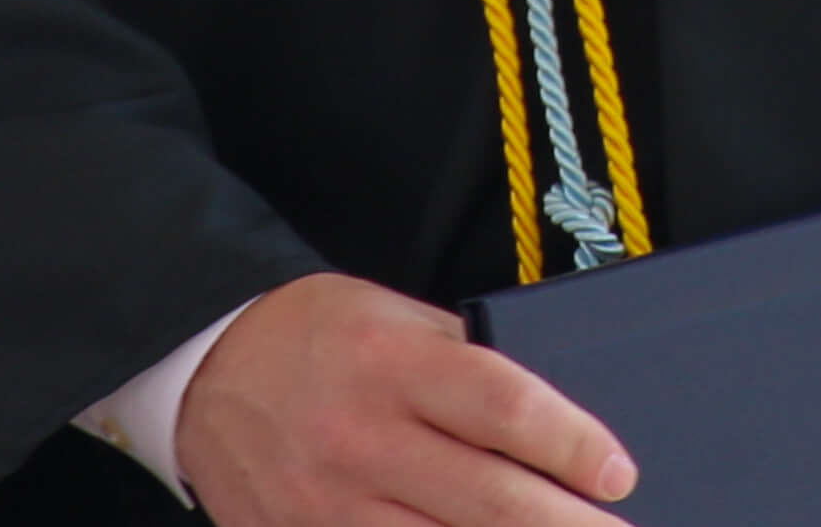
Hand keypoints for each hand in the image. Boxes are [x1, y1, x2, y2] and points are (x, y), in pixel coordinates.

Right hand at [177, 272, 635, 526]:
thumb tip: (550, 414)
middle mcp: (363, 438)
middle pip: (489, 498)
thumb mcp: (390, 315)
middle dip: (568, 525)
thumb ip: (465, 358)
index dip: (572, 444)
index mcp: (392, 364)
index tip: (617, 472)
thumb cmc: (313, 335)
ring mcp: (330, 503)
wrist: (203, 370)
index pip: (504, 407)